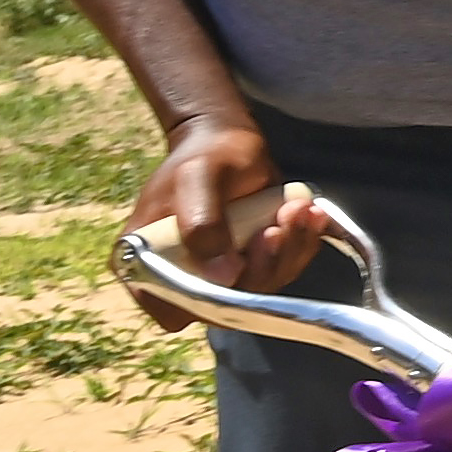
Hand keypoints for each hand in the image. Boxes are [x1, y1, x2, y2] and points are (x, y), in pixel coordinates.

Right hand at [123, 113, 322, 325]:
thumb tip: (224, 275)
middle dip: (261, 266)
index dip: (209, 301)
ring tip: (295, 210)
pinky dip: (300, 245)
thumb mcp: (197, 179)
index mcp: (144, 262)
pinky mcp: (252, 266)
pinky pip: (282, 270)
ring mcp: (219, 274)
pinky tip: (307, 215)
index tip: (239, 261)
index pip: (172, 309)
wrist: (229, 142)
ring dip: (287, 252)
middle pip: (226, 305)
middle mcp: (181, 277)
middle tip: (277, 225)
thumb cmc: (204, 156)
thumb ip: (203, 223)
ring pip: (261, 289)